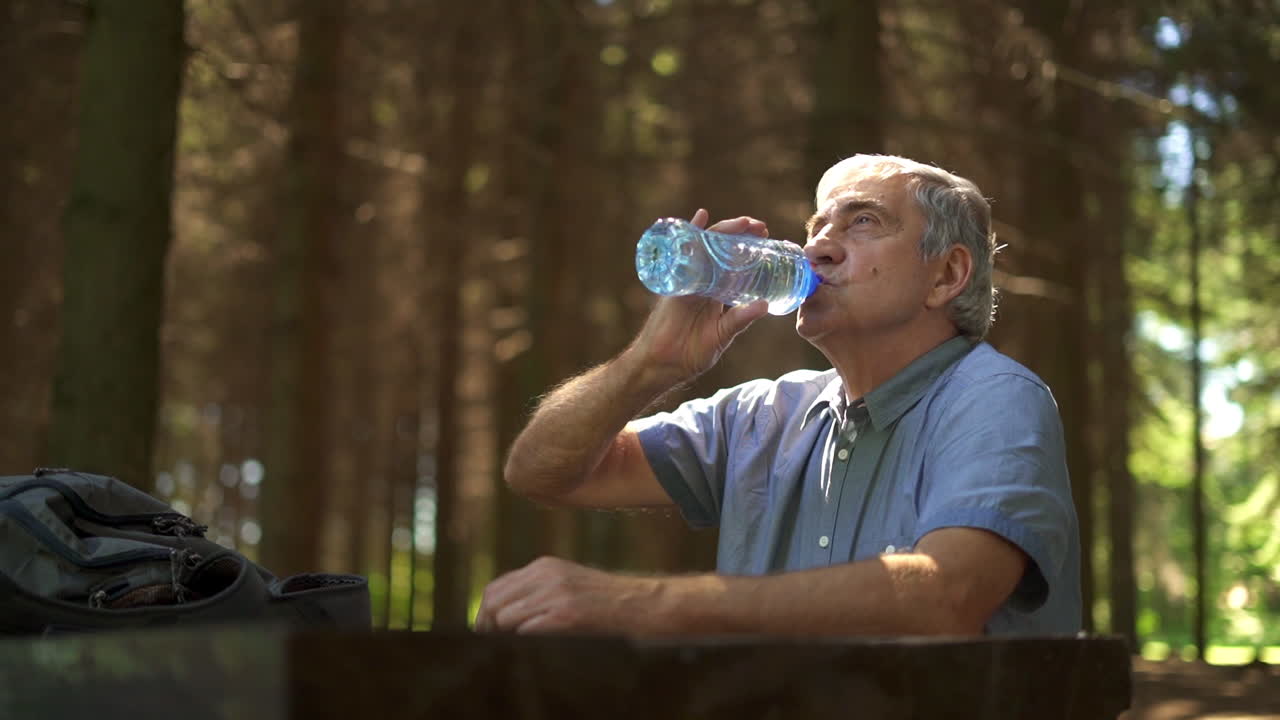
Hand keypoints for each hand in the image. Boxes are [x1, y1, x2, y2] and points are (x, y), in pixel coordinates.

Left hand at [474, 556, 658, 634]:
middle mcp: (545, 575)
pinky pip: (527, 629)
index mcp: (543, 566)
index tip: (482, 627)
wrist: (633, 603)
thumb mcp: (563, 581)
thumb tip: (498, 610)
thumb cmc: (598, 598)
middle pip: (495, 600)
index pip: (496, 586)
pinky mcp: (565, 614)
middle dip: (486, 623)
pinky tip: (536, 638)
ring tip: (516, 640)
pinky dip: (524, 637)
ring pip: (506, 617)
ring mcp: (555, 594)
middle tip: (488, 639)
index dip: (484, 610)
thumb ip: (534, 588)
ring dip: (506, 633)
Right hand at [632, 209, 770, 383]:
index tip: (768, 240)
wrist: (664, 364)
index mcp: (717, 292)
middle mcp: (703, 281)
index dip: (751, 251)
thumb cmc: (692, 352)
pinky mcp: (675, 282)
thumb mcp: (722, 334)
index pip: (736, 264)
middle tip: (761, 227)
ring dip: (724, 231)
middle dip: (742, 236)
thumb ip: (740, 319)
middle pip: (723, 251)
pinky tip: (700, 217)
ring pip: (707, 248)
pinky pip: (682, 253)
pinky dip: (690, 233)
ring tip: (743, 222)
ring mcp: (688, 279)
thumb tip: (765, 305)